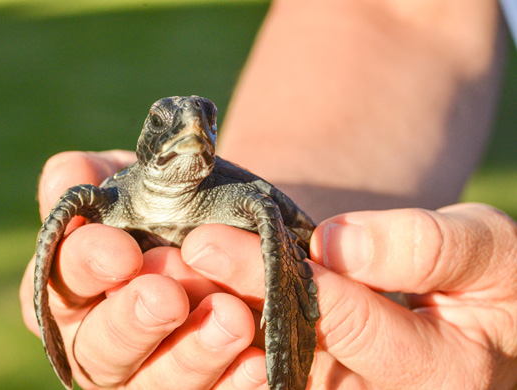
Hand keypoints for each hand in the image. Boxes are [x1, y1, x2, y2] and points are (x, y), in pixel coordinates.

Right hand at [20, 151, 266, 389]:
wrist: (228, 233)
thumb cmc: (167, 209)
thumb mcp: (135, 182)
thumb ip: (95, 177)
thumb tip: (68, 177)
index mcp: (74, 291)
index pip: (58, 283)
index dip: (85, 266)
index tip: (121, 250)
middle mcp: (103, 342)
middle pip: (100, 350)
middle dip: (133, 322)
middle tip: (167, 295)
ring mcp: (151, 373)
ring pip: (157, 384)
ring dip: (192, 354)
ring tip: (230, 319)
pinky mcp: (200, 386)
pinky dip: (234, 383)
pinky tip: (259, 362)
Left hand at [181, 204, 516, 388]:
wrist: (482, 317)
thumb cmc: (494, 280)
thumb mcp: (487, 251)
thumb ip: (427, 248)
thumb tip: (340, 245)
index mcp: (438, 373)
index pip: (340, 323)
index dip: (270, 278)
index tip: (207, 240)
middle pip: (287, 358)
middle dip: (221, 310)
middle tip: (161, 270)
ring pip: (269, 375)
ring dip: (209, 331)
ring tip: (160, 286)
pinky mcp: (322, 386)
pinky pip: (268, 375)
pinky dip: (226, 343)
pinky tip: (187, 302)